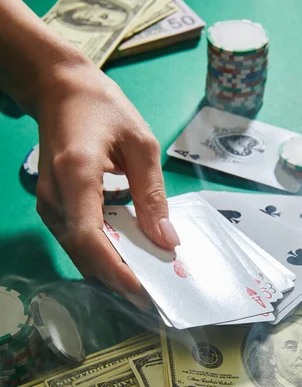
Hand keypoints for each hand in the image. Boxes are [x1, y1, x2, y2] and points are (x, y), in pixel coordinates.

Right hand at [35, 59, 178, 306]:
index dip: (116, 270)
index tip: (144, 291)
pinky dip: (102, 256)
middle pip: (84, 253)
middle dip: (118, 279)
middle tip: (154, 296)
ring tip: (145, 282)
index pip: (91, 237)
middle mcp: (55, 196)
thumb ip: (153, 195)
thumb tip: (167, 241)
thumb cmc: (103, 108)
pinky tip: (126, 260)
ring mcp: (49, 204)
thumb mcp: (141, 144)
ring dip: (110, 271)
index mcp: (76, 174)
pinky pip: (77, 242)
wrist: (61, 89)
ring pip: (79, 253)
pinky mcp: (53, 207)